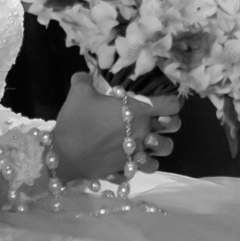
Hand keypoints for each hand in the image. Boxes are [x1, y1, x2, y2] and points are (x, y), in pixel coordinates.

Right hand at [52, 72, 181, 180]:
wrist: (64, 156)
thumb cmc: (76, 122)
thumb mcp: (79, 93)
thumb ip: (85, 80)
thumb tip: (85, 73)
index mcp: (137, 111)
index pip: (171, 105)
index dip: (173, 100)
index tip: (165, 99)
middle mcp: (143, 131)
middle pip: (175, 126)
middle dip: (170, 121)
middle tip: (157, 117)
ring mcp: (138, 152)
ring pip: (165, 150)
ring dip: (160, 143)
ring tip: (148, 140)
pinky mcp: (129, 168)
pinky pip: (148, 167)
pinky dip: (145, 162)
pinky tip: (135, 157)